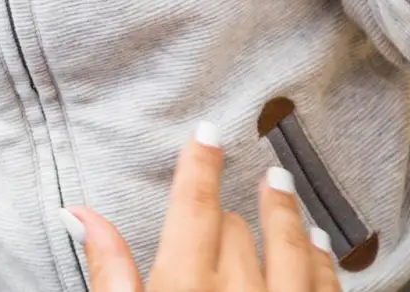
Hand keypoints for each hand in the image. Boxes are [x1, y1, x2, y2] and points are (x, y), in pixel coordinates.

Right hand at [66, 126, 339, 291]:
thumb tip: (81, 213)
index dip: (199, 164)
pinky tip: (318, 244)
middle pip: (235, 227)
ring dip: (286, 214)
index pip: (195, 206)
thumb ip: (109, 270)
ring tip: (281, 187)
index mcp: (186, 289)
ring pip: (293, 245)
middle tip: (221, 197)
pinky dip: (321, 259)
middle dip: (225, 209)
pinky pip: (328, 285)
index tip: (206, 132)